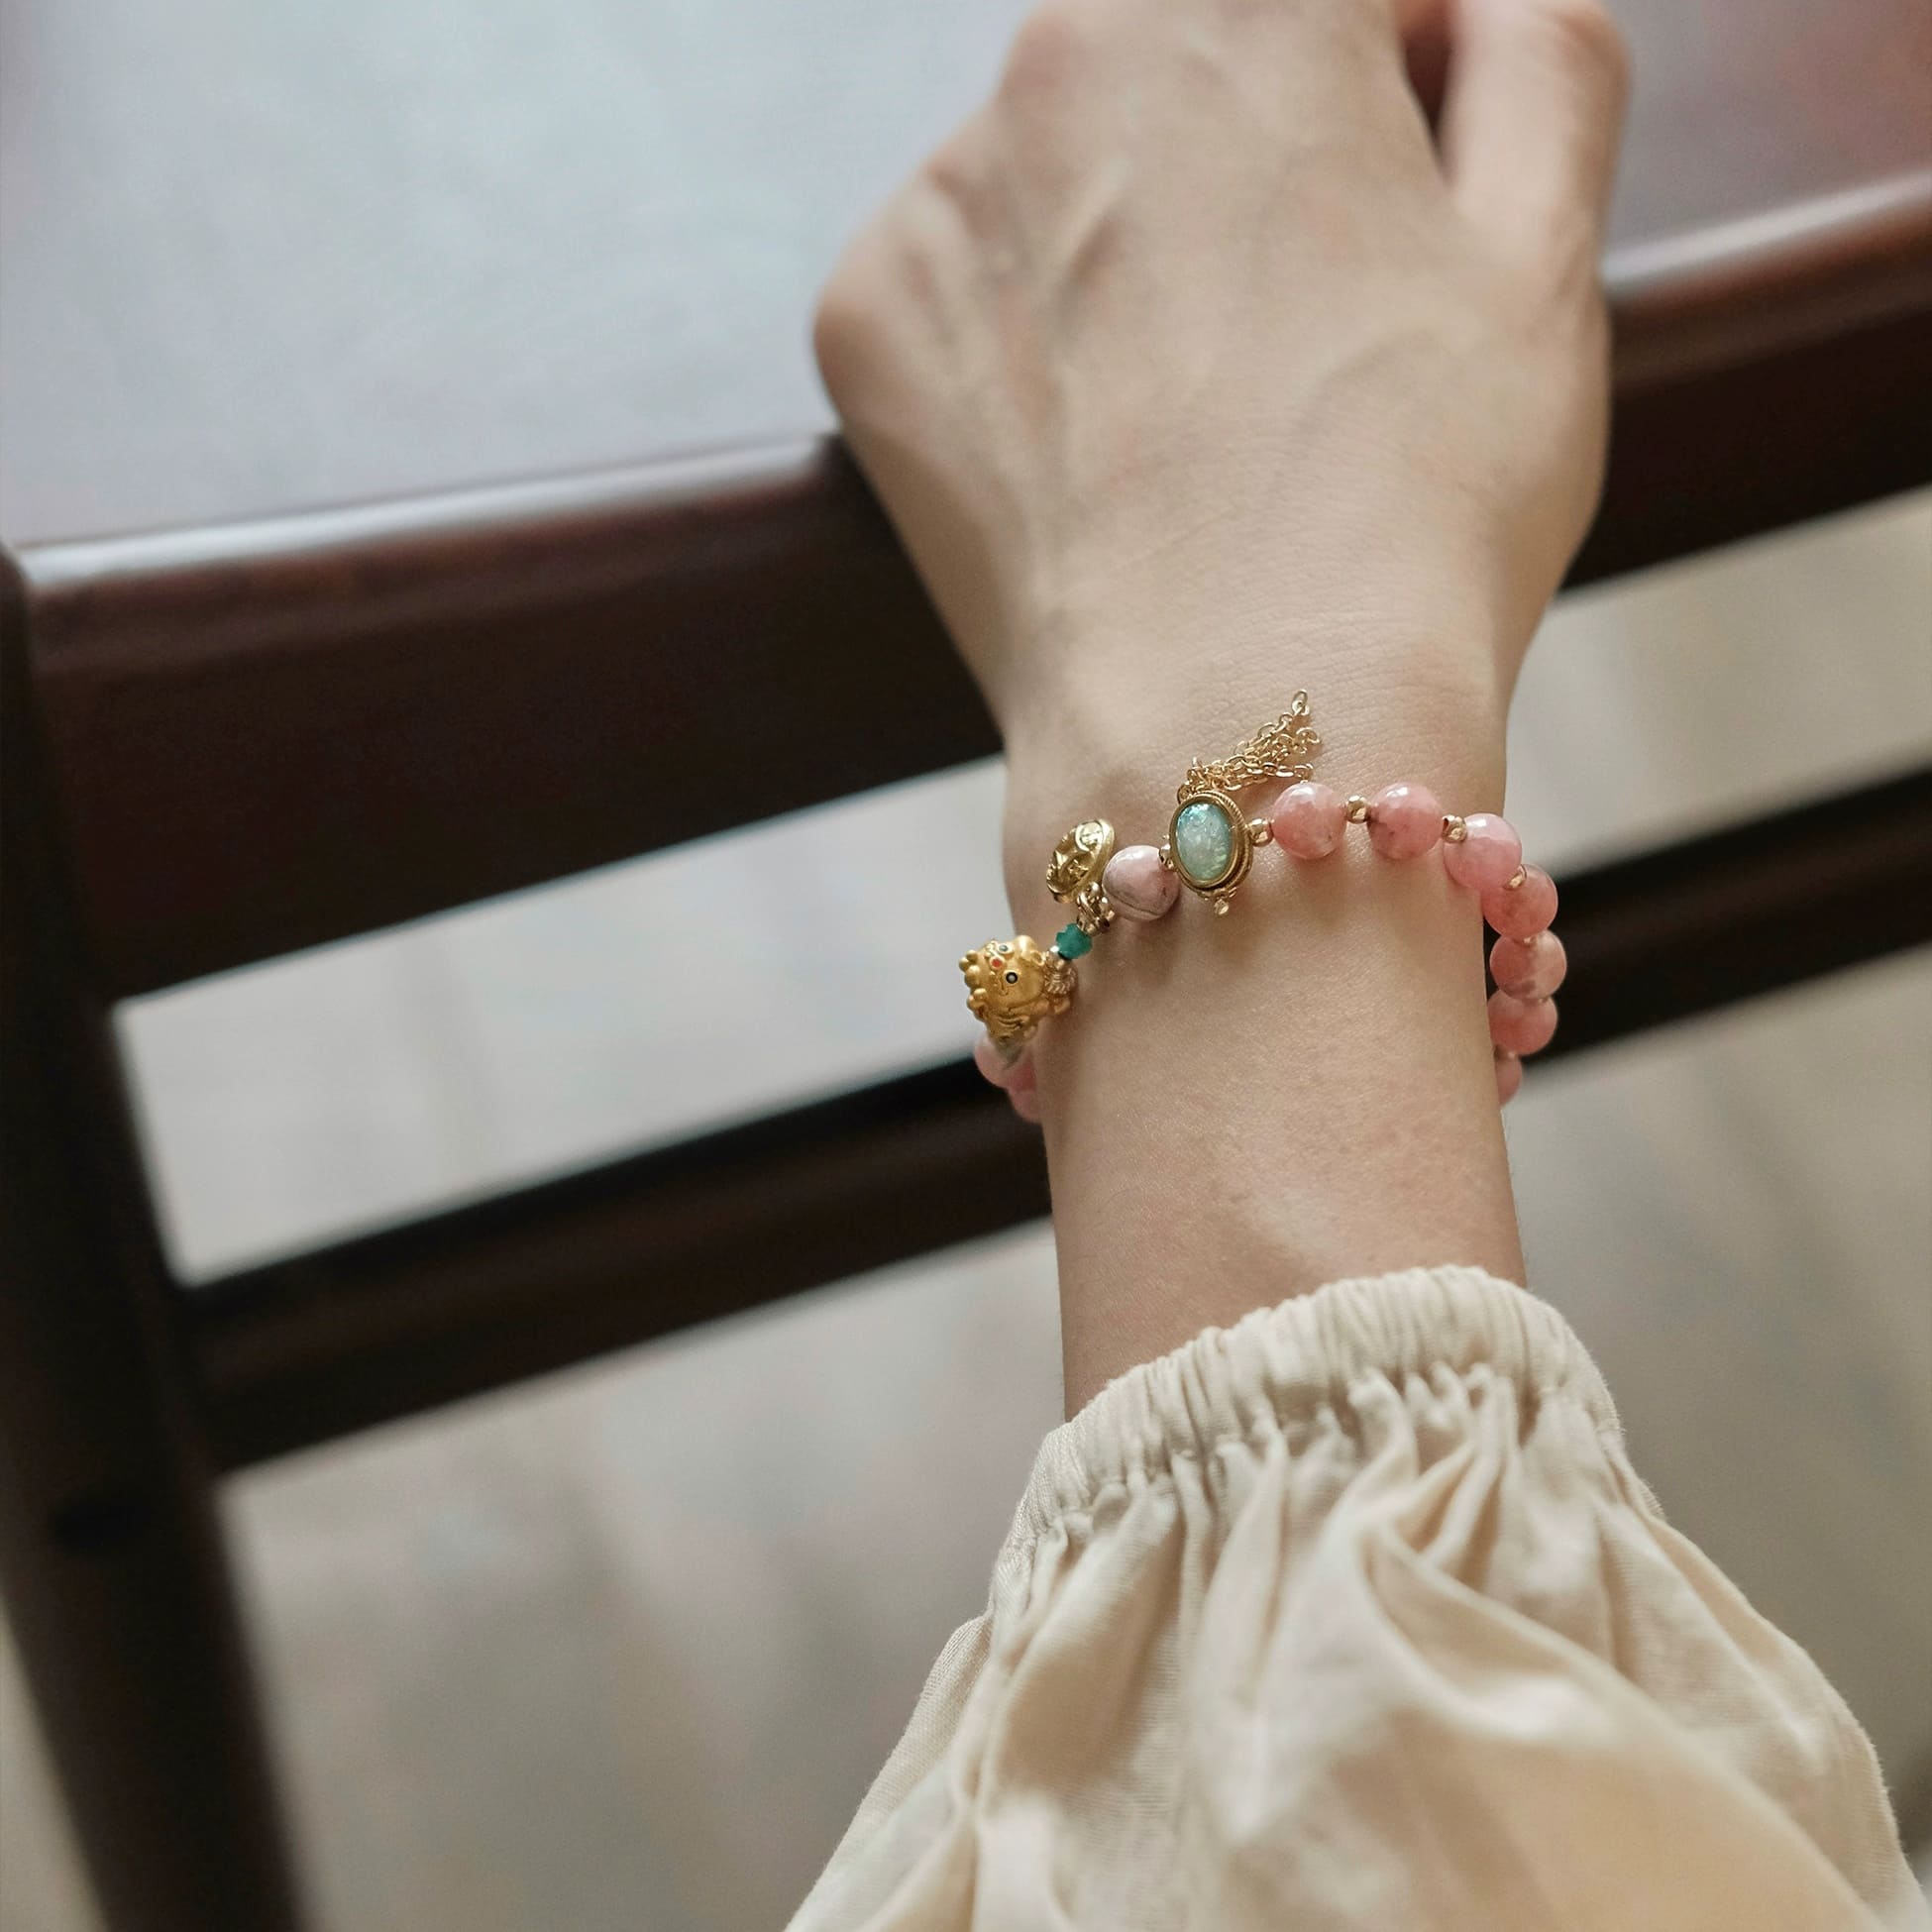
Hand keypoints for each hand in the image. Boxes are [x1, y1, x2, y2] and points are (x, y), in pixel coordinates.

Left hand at [815, 0, 1627, 858]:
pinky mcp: (866, 319)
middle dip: (1266, 155)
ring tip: (1206, 413)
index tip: (1411, 199)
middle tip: (1315, 329)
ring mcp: (944, 191)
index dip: (1405, 90)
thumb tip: (1470, 5)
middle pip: (1192, 56)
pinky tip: (1104, 448)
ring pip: (1071, 173)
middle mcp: (1062, 50)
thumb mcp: (1548, 250)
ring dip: (1139, 242)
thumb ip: (1540, 52)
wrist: (1232, 728)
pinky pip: (972, 283)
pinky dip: (1033, 341)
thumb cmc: (1417, 507)